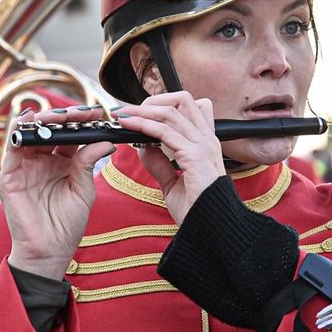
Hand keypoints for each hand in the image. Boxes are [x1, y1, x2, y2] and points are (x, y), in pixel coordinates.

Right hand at [2, 106, 112, 279]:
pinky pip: (11, 148)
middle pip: (51, 130)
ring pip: (31, 133)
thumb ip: (88, 163)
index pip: (70, 135)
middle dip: (65, 117)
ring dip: (45, 120)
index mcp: (62, 163)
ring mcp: (25, 167)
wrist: (49, 251)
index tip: (97, 114)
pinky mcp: (9, 176)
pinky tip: (30, 120)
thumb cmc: (67, 225)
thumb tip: (105, 141)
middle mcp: (42, 161)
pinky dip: (18, 130)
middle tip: (81, 112)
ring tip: (61, 116)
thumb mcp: (83, 191)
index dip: (82, 122)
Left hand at [113, 91, 225, 224]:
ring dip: (142, 110)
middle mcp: (207, 139)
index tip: (141, 113)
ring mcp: (204, 146)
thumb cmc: (197, 211)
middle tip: (129, 111)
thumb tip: (143, 147)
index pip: (191, 107)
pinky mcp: (195, 156)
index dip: (166, 104)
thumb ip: (160, 163)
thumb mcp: (173, 183)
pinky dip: (143, 124)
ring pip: (171, 112)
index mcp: (205, 143)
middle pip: (183, 99)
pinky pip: (165, 132)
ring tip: (121, 115)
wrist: (210, 232)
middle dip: (153, 101)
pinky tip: (128, 126)